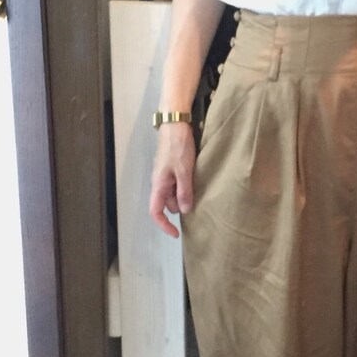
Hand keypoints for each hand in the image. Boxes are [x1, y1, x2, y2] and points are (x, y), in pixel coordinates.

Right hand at [148, 123, 195, 237]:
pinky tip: (198, 180)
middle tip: (199, 203)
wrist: (175, 123)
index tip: (177, 233)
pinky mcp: (171, 167)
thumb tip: (184, 211)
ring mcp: (165, 174)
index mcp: (158, 185)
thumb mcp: (184, 171)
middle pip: (167, 203)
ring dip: (185, 195)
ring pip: (174, 193)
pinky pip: (178, 183)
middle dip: (180, 207)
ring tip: (200, 189)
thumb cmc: (178, 146)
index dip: (164, 226)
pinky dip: (186, 186)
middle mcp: (159, 182)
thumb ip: (184, 192)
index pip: (155, 212)